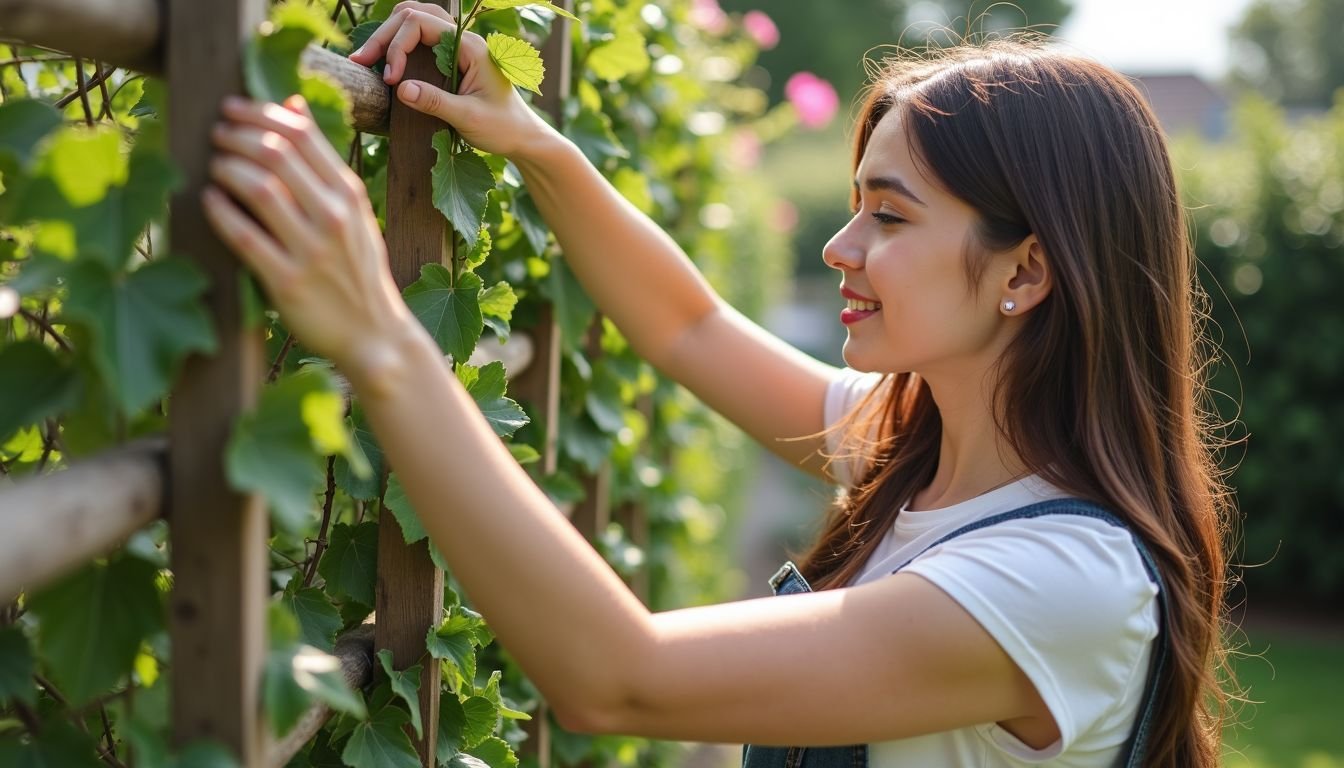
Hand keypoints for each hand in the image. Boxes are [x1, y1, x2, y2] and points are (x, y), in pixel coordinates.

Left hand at [202, 95, 418, 377]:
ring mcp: (312, 251)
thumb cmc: (357, 269)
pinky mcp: (287, 283)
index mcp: (350, 195)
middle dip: (238, 134)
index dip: (262, 112)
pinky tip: (209, 200)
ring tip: (214, 163)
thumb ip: (323, 162)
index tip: (234, 107)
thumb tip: (294, 104)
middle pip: (277, 154)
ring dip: (227, 167)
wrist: (375, 334)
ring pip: (259, 189)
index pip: (303, 135)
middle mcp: (334, 218)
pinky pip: (244, 236)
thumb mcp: (353, 212)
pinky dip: (220, 211)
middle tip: (217, 131)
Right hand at [349, 1, 554, 158]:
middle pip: (412, 16)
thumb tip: (400, 88)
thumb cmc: (503, 127)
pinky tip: (385, 65)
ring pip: (414, 22)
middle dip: (383, 36)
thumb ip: (437, 102)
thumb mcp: (469, 118)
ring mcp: (456, 48)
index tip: (390, 78)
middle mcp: (462, 39)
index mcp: (469, 46)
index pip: (420, 23)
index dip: (397, 45)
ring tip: (368, 60)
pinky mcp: (450, 60)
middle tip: (361, 62)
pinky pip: (419, 40)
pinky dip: (399, 46)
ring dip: (389, 37)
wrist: (523, 136)